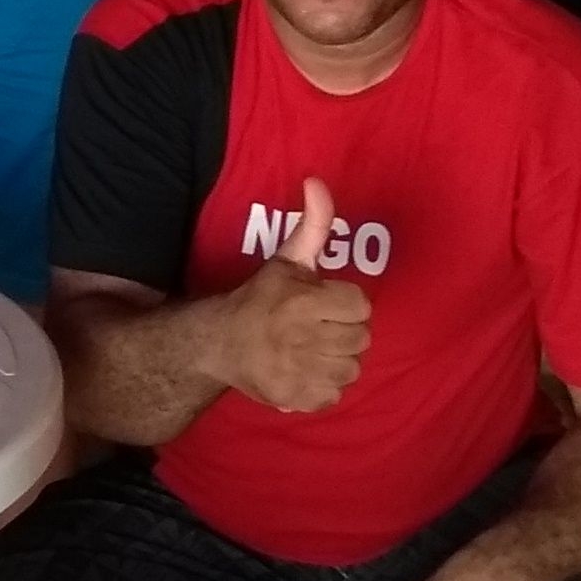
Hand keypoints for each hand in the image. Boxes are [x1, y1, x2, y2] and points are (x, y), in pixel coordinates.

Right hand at [218, 178, 371, 413]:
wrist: (219, 343)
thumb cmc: (261, 298)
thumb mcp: (287, 258)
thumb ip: (313, 223)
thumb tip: (317, 181)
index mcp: (303, 301)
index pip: (360, 306)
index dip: (344, 304)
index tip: (324, 304)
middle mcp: (303, 338)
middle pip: (360, 339)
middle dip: (343, 332)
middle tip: (318, 328)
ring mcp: (299, 372)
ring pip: (351, 369)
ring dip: (337, 360)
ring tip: (315, 350)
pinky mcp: (294, 399)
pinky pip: (334, 396)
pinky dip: (324, 387)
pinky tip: (306, 372)